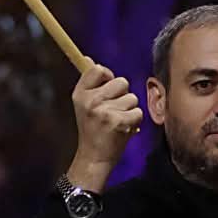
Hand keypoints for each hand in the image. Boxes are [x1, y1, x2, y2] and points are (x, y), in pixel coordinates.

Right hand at [68, 62, 142, 188]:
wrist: (94, 158)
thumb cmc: (93, 130)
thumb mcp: (85, 105)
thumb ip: (90, 83)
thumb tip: (88, 59)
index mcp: (80, 94)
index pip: (98, 69)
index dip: (108, 76)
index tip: (107, 89)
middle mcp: (89, 101)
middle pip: (121, 82)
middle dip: (122, 95)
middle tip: (112, 111)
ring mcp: (103, 111)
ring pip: (132, 98)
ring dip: (129, 109)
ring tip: (117, 121)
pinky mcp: (118, 122)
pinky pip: (138, 112)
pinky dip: (135, 121)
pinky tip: (124, 129)